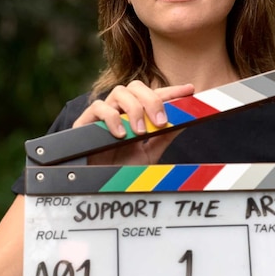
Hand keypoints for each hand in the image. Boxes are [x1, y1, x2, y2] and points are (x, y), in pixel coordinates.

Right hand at [74, 81, 194, 164]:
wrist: (97, 188)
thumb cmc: (121, 170)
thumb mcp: (148, 154)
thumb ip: (164, 137)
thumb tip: (186, 120)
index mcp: (136, 115)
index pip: (154, 95)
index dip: (171, 91)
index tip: (190, 90)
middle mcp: (119, 110)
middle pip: (136, 87)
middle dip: (152, 100)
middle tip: (162, 122)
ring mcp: (102, 114)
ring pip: (119, 91)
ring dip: (134, 109)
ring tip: (140, 132)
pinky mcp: (84, 121)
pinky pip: (98, 107)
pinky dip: (112, 117)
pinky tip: (120, 134)